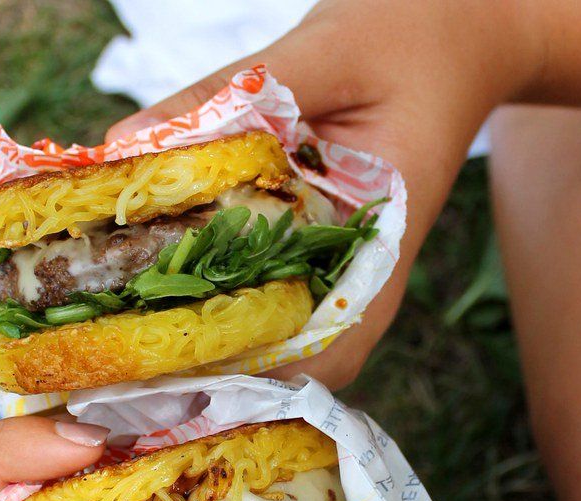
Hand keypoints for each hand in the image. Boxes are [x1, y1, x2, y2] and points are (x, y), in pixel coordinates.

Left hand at [106, 0, 580, 389]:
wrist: (454, 37)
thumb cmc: (410, 39)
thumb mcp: (325, 54)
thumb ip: (231, 93)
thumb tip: (126, 143)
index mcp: (384, 242)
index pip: (333, 345)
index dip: (262, 380)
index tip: (185, 383)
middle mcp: (361, 273)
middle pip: (295, 360)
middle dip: (217, 377)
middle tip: (129, 382)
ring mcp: (337, 265)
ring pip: (277, 335)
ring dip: (210, 349)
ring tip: (129, 354)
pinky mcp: (313, 243)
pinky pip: (263, 286)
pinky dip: (212, 295)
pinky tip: (151, 292)